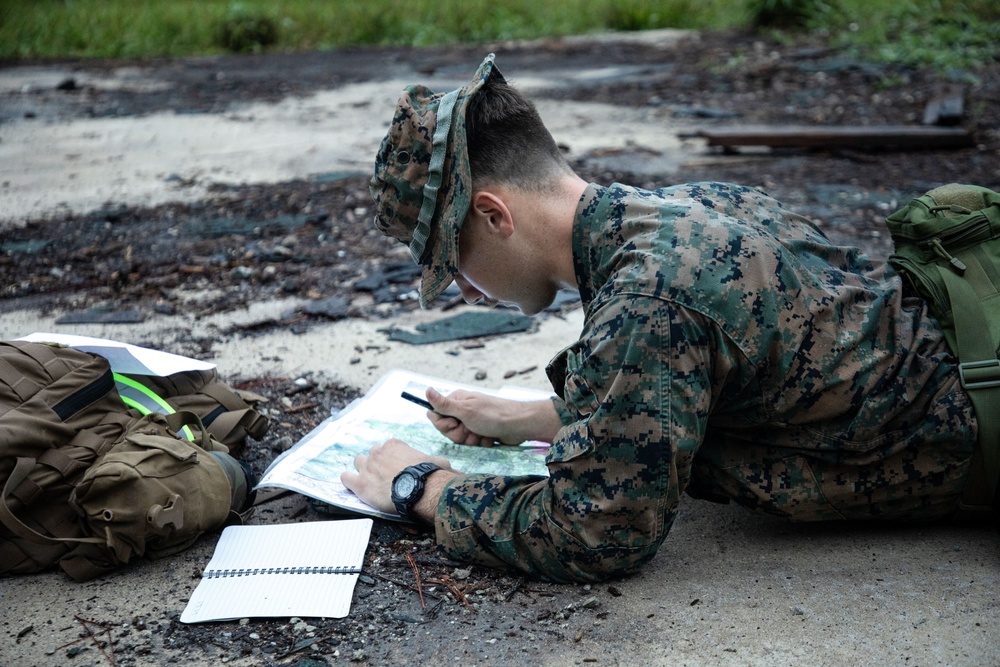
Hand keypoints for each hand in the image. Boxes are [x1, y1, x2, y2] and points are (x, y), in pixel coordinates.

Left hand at [341, 438, 452, 515]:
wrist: (420, 489)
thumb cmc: (430, 475)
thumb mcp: (438, 462)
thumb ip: (436, 460)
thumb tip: (449, 466)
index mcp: (394, 445)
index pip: (387, 447)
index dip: (391, 458)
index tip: (396, 467)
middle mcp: (378, 452)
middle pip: (372, 454)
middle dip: (376, 463)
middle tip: (384, 475)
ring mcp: (367, 467)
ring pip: (358, 463)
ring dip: (362, 470)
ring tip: (368, 480)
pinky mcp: (360, 483)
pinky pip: (346, 478)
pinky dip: (348, 481)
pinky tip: (352, 485)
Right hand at [425, 388, 561, 446]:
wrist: (518, 425)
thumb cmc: (492, 415)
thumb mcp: (465, 410)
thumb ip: (444, 404)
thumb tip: (427, 390)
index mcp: (457, 401)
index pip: (436, 416)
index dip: (444, 425)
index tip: (456, 424)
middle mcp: (463, 410)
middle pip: (448, 430)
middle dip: (460, 434)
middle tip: (472, 429)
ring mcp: (473, 422)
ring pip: (461, 439)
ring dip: (472, 440)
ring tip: (483, 434)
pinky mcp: (481, 432)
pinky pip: (473, 443)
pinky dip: (481, 443)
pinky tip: (490, 438)